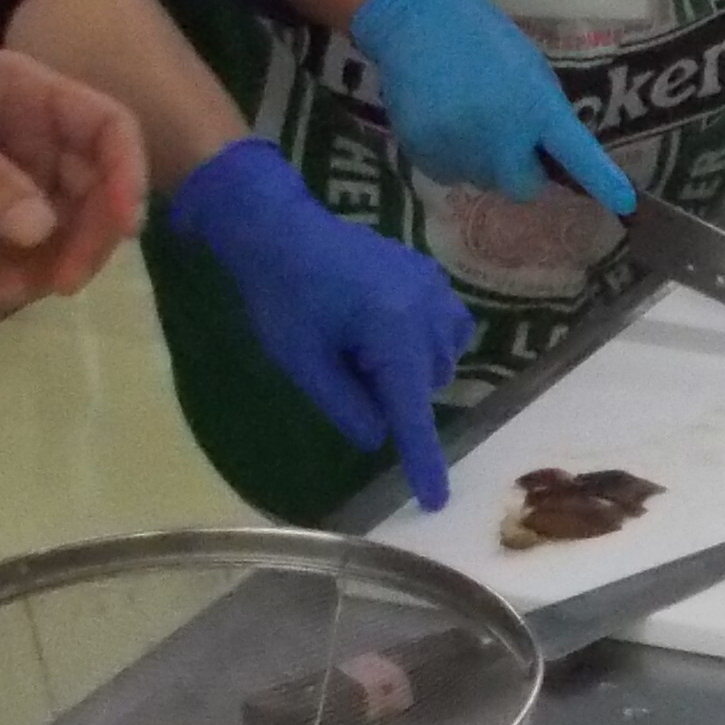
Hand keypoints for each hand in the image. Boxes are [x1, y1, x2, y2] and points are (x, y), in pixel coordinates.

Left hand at [0, 45, 146, 308]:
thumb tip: (44, 231)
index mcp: (30, 95)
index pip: (109, 128)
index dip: (128, 174)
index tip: (122, 228)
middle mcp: (33, 137)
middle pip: (95, 192)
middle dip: (85, 240)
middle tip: (59, 283)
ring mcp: (8, 182)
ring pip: (61, 233)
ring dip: (44, 268)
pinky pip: (20, 254)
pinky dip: (10, 275)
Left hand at [171, 139, 475, 508]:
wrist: (278, 226)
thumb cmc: (281, 295)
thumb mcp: (303, 361)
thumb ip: (346, 405)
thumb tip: (380, 436)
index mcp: (393, 330)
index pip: (411, 410)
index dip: (422, 458)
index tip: (435, 499)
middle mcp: (426, 308)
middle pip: (428, 383)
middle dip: (398, 394)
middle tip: (346, 371)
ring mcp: (434, 286)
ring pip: (443, 357)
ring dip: (413, 369)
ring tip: (363, 350)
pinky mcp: (430, 273)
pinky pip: (446, 326)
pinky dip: (426, 342)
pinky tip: (389, 334)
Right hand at [347, 0, 634, 209]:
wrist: (415, 18)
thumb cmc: (480, 34)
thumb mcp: (527, 66)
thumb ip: (541, 111)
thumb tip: (546, 150)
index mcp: (536, 105)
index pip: (576, 152)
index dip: (601, 181)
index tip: (624, 202)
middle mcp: (502, 135)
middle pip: (522, 187)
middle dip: (522, 172)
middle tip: (510, 143)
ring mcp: (461, 148)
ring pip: (483, 181)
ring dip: (483, 162)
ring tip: (466, 117)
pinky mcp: (425, 154)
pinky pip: (448, 173)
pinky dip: (450, 157)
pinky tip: (442, 120)